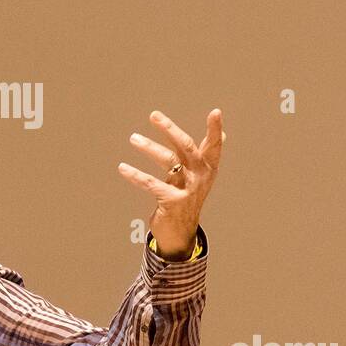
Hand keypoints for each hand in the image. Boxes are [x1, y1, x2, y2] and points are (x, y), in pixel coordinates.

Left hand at [118, 108, 225, 258]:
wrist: (180, 233)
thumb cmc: (187, 198)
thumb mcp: (199, 176)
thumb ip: (205, 155)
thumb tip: (223, 133)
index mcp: (208, 169)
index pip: (214, 146)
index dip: (215, 129)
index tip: (215, 112)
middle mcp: (200, 177)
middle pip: (186, 147)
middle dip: (170, 129)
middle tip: (154, 115)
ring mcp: (187, 190)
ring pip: (167, 161)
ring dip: (148, 147)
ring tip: (133, 138)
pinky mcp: (171, 201)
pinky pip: (151, 183)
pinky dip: (135, 174)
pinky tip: (123, 168)